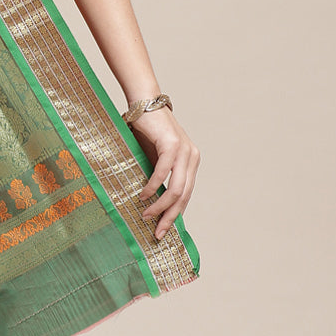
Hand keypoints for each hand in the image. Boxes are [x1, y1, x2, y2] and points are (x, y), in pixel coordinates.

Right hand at [128, 106, 200, 241]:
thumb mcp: (155, 157)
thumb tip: (151, 201)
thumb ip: (158, 175)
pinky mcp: (172, 144)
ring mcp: (184, 151)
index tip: (163, 230)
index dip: (175, 214)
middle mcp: (192, 157)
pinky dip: (153, 187)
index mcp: (191, 162)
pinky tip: (143, 196)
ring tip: (146, 215)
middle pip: (184, 196)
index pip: (187, 195)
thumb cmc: (147, 131)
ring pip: (176, 188)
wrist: (144, 103)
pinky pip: (163, 173)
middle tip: (157, 232)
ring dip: (160, 206)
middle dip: (169, 217)